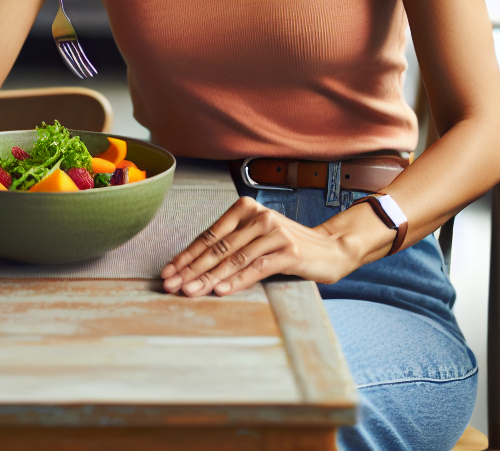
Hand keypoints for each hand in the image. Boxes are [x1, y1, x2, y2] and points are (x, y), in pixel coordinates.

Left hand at [161, 197, 389, 296]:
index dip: (186, 255)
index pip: (209, 235)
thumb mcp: (256, 239)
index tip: (168, 272)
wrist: (330, 249)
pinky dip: (237, 280)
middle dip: (191, 268)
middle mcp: (258, 217)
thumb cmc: (286, 246)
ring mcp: (274, 233)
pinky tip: (221, 290)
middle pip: (218, 247)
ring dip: (209, 278)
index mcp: (245, 209)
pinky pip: (257, 267)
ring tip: (191, 291)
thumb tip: (193, 266)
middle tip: (172, 284)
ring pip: (234, 258)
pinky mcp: (288, 252)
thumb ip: (231, 246)